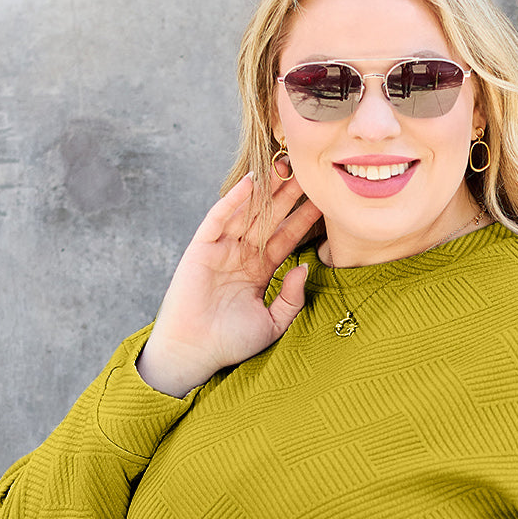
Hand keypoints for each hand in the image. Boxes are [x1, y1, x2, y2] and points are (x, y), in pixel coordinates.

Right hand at [135, 170, 322, 396]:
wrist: (195, 351)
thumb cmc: (231, 342)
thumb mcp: (273, 323)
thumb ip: (291, 298)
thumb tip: (304, 268)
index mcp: (259, 271)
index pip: (286, 238)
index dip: (303, 220)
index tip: (323, 201)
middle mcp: (241, 255)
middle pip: (269, 218)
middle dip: (287, 196)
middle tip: (307, 172)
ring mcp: (221, 249)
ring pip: (247, 212)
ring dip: (264, 190)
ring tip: (283, 167)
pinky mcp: (202, 248)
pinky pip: (219, 218)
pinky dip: (233, 200)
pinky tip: (251, 183)